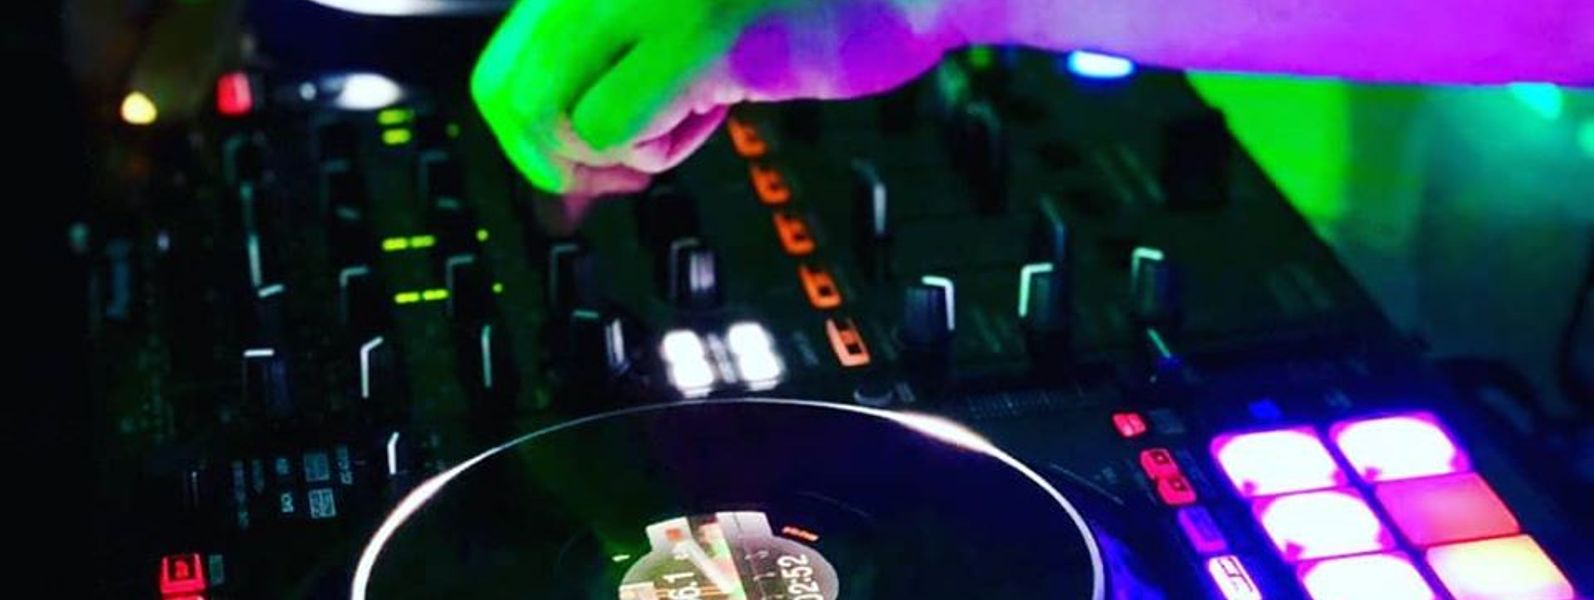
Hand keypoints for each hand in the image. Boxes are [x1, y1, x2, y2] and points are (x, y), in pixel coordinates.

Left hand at [471, 0, 967, 195]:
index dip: (527, 135)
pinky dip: (657, 151)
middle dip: (551, 157)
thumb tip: (555, 161)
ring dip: (614, 149)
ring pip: (550, 116)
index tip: (580, 166)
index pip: (501, 60)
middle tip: (619, 171)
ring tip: (685, 120)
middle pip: (504, 94)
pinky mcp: (700, 33)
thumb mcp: (687, 17)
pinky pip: (615, 129)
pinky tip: (714, 114)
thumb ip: (619, 58)